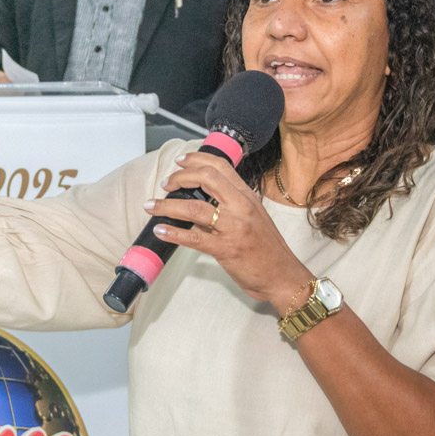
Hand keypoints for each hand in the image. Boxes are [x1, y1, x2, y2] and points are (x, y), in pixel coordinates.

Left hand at [145, 151, 308, 306]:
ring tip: (151, 206)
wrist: (283, 276)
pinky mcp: (226, 249)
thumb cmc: (268, 250)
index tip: (180, 161)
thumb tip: (196, 204)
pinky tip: (160, 231)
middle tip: (166, 183)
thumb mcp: (252, 219)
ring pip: (194, 208)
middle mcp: (241, 207)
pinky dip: (173, 233)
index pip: (221, 166)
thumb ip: (227, 208)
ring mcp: (233, 227)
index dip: (196, 159)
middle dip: (180, 177)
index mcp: (247, 197)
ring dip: (167, 205)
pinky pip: (194, 238)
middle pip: (206, 178)